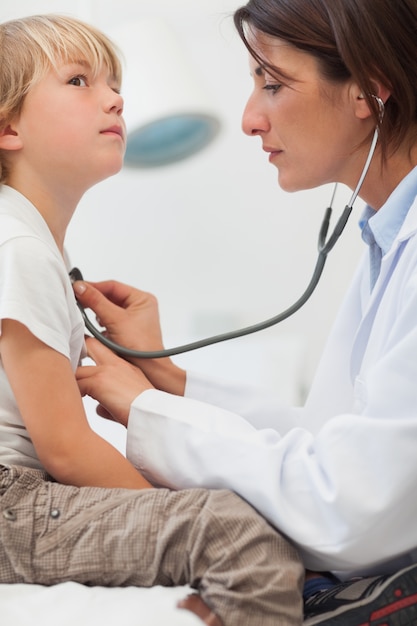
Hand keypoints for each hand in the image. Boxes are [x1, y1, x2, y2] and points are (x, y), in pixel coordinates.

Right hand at [73, 279, 185, 394]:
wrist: (149, 370)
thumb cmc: (141, 347)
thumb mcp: (116, 320)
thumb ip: (97, 302)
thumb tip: (80, 287)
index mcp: (142, 299)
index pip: (112, 286)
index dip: (94, 287)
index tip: (77, 288)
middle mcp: (138, 307)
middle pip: (109, 297)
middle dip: (94, 301)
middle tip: (78, 302)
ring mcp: (132, 319)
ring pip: (107, 310)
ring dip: (97, 314)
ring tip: (87, 318)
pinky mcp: (125, 331)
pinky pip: (109, 322)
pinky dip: (100, 325)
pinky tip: (96, 330)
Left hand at [76, 337, 152, 426]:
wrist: (153, 413)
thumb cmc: (145, 411)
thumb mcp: (130, 399)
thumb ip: (111, 398)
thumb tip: (99, 407)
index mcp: (126, 366)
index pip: (105, 350)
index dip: (91, 353)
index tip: (81, 359)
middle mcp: (116, 363)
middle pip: (91, 344)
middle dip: (78, 352)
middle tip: (68, 366)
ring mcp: (106, 370)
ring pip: (78, 369)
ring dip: (71, 379)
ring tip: (65, 387)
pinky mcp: (99, 381)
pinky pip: (77, 384)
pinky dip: (73, 393)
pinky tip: (73, 402)